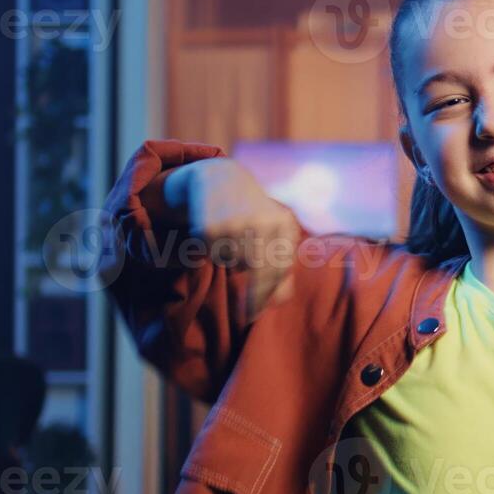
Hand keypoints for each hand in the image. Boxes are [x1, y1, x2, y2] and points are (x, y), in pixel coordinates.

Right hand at [163, 158, 299, 319]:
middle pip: (258, 270)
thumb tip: (279, 301)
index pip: (280, 268)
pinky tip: (215, 234)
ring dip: (231, 262)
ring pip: (232, 263)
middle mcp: (261, 221)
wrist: (221, 178)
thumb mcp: (275, 234)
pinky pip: (210, 255)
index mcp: (284, 223)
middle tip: (246, 314)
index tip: (256, 316)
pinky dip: (211, 253)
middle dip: (253, 295)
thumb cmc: (254, 216)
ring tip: (231, 243)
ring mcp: (234, 223)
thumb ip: (282, 267)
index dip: (268, 295)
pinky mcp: (209, 226)